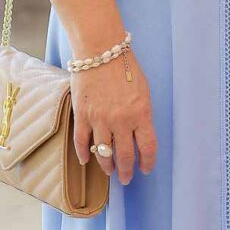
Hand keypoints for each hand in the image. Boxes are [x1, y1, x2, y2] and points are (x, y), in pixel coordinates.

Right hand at [71, 51, 156, 185]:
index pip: (147, 147)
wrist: (101, 51)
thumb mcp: (144, 90)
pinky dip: (83, 154)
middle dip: (126, 170)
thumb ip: (142, 112)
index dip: (147, 162)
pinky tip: (86, 160)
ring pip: (103, 154)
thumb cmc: (126, 67)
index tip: (146, 169)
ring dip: (107, 166)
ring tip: (109, 172)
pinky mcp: (83, 116)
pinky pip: (82, 142)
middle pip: (124, 156)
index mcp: (141, 113)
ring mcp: (100, 120)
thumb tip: (139, 132)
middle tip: (126, 178)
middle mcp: (121, 120)